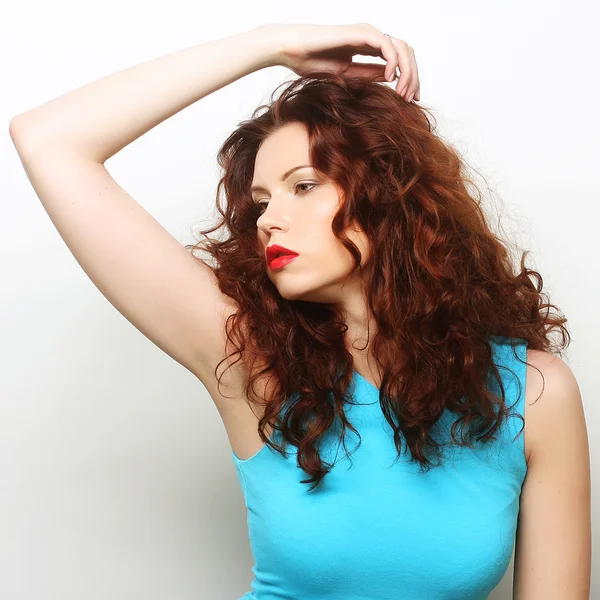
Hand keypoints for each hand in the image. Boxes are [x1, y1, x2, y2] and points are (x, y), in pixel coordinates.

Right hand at [267, 22, 419, 101]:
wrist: (293, 51)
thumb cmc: (311, 62)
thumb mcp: (346, 75)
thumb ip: (368, 75)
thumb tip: (390, 80)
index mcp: (368, 46)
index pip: (399, 60)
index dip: (409, 79)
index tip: (410, 99)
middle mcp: (372, 37)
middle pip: (406, 53)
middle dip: (414, 76)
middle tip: (412, 99)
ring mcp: (368, 33)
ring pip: (402, 48)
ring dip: (407, 71)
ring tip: (402, 92)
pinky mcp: (361, 33)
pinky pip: (387, 46)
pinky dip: (393, 62)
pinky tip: (390, 78)